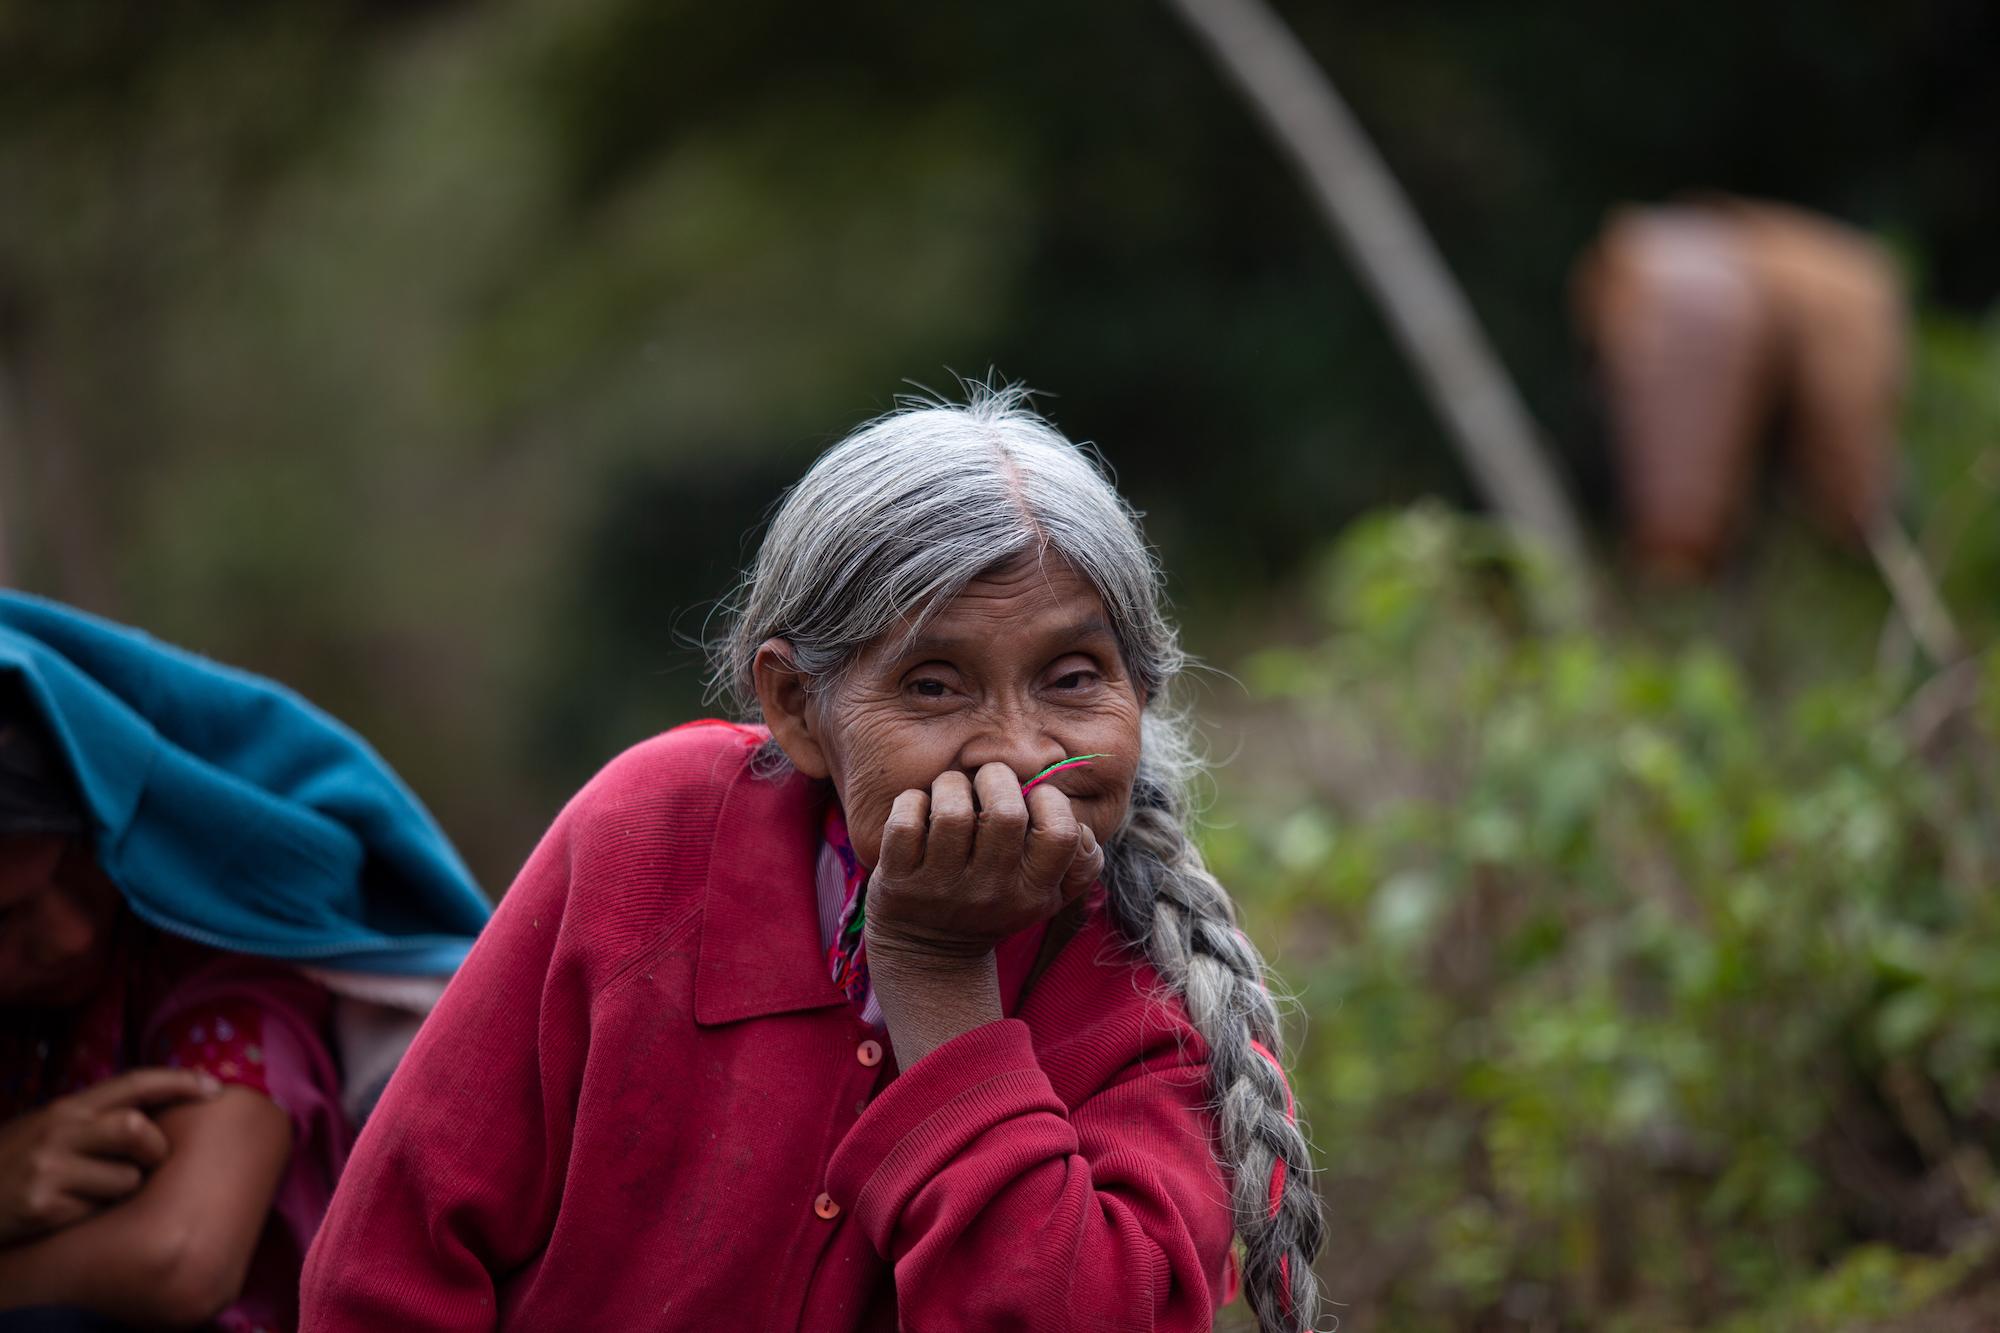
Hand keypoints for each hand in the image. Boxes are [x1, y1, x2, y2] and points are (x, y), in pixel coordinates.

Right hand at [0, 1067, 219, 1244]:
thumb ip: (95, 1120)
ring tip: (89, 1193)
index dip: (179, 1081)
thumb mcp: (49, 1129)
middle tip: (142, 1164)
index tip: (215, 1087)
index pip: (134, 1082)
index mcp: (67, 1108)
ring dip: (121, 1192)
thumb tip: (157, 1117)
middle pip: (137, 1130)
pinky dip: (91, 1215)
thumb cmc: (13, 1165)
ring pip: (126, 1180)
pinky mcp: (42, 1206)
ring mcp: (49, 1168)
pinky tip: (64, 1212)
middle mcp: (60, 1130)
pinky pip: (97, 1211)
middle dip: (153, 1151)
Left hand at [865, 761, 1104, 964]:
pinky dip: (911, 801)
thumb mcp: (1047, 896)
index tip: (1031, 800)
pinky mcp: (898, 881)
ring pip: (952, 810)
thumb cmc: (996, 904)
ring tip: (951, 793)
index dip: (1049, 801)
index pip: (1061, 833)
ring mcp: (941, 888)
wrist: (930, 953)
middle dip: (995, 779)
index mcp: (1032, 893)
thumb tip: (1079, 825)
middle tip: (985, 784)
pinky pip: (905, 821)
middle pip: (1005, 812)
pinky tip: (919, 810)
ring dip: (951, 785)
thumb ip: (1080, 861)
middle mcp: (989, 893)